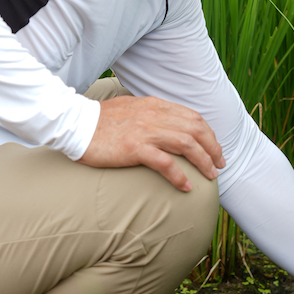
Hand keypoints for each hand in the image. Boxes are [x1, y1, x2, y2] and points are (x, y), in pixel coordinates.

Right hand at [78, 95, 224, 190]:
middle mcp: (154, 115)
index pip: (192, 117)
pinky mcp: (134, 148)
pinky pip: (164, 162)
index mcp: (155, 105)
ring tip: (210, 176)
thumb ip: (151, 114)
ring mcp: (145, 131)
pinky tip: (186, 187)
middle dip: (213, 148)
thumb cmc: (101, 121)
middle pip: (196, 129)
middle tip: (219, 165)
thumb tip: (168, 126)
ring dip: (203, 161)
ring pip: (186, 144)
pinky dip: (179, 175)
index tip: (215, 149)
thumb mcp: (132, 109)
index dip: (208, 133)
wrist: (74, 124)